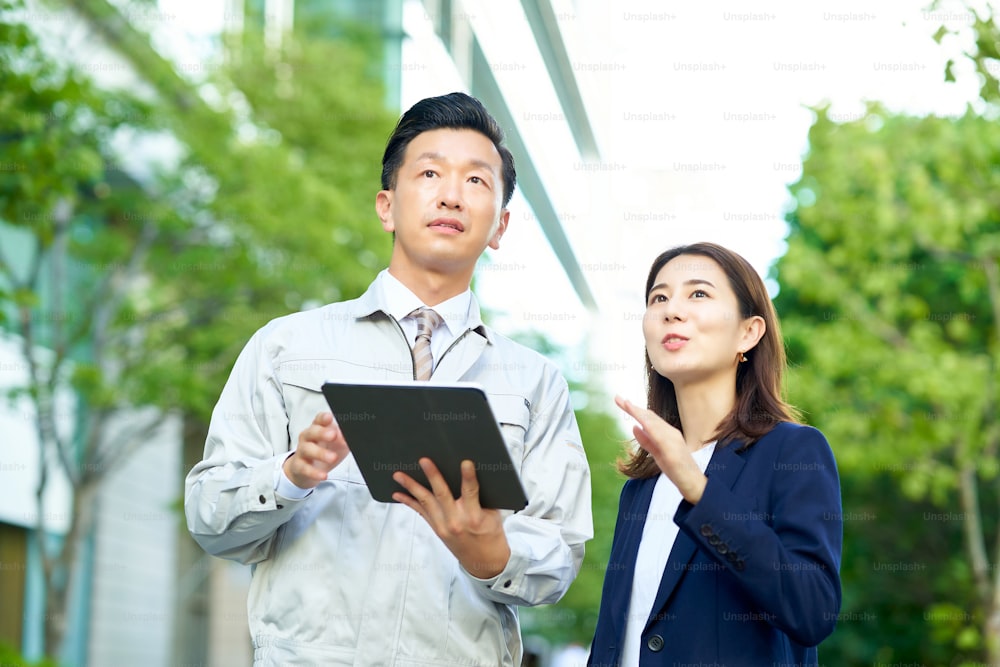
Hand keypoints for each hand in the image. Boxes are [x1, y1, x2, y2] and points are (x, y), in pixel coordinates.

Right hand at [284, 412, 349, 489]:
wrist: (306, 470)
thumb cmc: (324, 451)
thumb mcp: (338, 444)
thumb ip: (344, 440)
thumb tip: (349, 439)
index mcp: (318, 428)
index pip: (319, 420)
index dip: (323, 418)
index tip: (329, 418)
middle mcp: (307, 438)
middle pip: (311, 432)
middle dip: (322, 433)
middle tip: (333, 435)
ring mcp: (301, 452)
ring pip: (307, 450)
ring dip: (320, 453)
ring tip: (332, 457)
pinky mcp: (298, 466)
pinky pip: (304, 468)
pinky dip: (314, 472)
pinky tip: (323, 475)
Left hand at [393, 458, 510, 578]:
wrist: (483, 560)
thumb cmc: (491, 533)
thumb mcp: (493, 514)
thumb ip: (482, 496)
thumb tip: (470, 471)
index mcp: (474, 516)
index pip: (471, 492)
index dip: (468, 477)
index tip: (466, 462)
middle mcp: (456, 521)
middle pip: (442, 495)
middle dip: (432, 476)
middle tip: (424, 460)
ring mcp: (443, 526)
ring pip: (425, 502)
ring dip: (411, 487)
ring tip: (398, 475)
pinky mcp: (436, 529)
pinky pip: (421, 512)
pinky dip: (408, 501)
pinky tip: (397, 493)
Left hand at [615, 395, 707, 503]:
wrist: (693, 484)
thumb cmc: (677, 469)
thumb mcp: (657, 453)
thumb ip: (646, 441)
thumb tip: (634, 427)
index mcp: (666, 433)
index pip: (648, 418)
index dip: (634, 409)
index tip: (621, 401)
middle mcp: (671, 433)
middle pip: (649, 417)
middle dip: (633, 408)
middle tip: (617, 398)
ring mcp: (673, 441)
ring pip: (654, 424)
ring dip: (640, 413)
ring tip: (627, 404)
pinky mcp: (673, 452)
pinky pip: (661, 438)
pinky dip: (651, 428)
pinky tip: (641, 422)